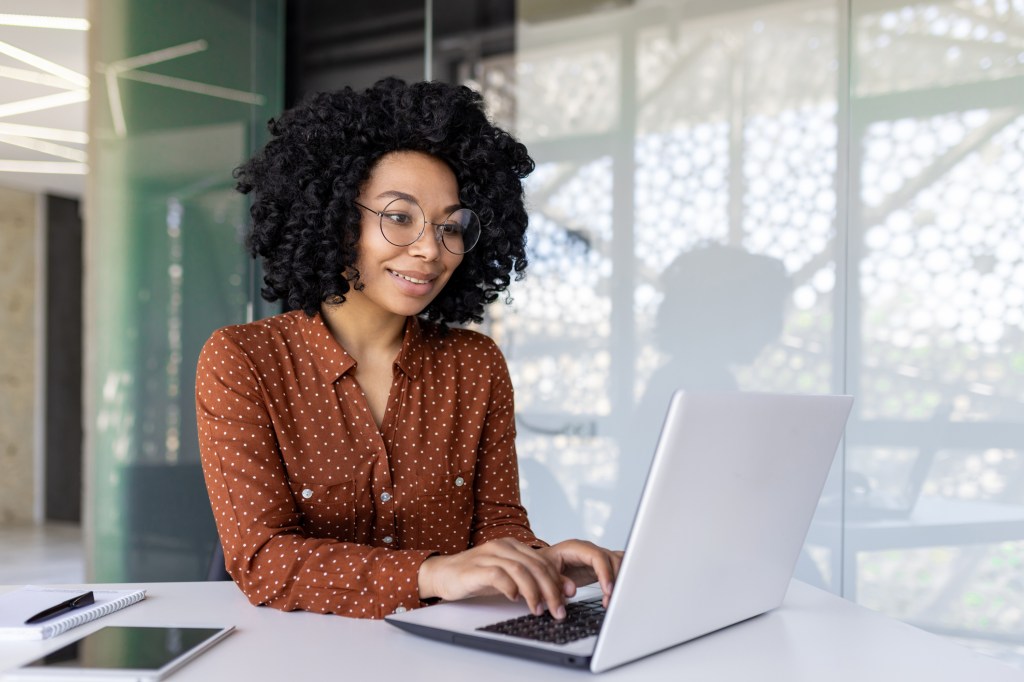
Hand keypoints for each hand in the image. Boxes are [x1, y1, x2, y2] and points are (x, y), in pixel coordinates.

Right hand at [418, 537, 574, 618]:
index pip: (543, 561)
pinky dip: (510, 587)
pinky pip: (498, 574)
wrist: (443, 574)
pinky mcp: (475, 568)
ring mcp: (488, 555)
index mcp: (513, 546)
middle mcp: (503, 547)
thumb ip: (532, 580)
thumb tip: (563, 591)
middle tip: (557, 610)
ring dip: (534, 593)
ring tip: (538, 610)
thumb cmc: (477, 576)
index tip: (566, 599)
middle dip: (550, 590)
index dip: (557, 580)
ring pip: (520, 570)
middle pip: (535, 566)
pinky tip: (514, 599)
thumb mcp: (508, 577)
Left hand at [536, 540, 622, 607]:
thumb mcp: (544, 572)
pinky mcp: (602, 566)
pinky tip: (618, 592)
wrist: (543, 565)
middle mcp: (589, 550)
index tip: (607, 590)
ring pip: (619, 563)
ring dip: (620, 581)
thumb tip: (570, 590)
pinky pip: (618, 568)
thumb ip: (556, 581)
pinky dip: (621, 579)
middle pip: (612, 559)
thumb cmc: (543, 565)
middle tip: (611, 599)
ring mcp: (597, 557)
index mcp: (575, 548)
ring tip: (612, 599)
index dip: (605, 572)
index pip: (597, 556)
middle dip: (615, 579)